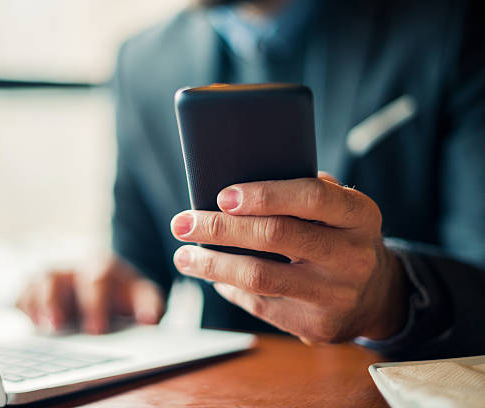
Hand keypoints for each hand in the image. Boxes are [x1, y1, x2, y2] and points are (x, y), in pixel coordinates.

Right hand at [16, 254, 164, 333]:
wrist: (105, 280)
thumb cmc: (124, 293)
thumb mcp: (142, 295)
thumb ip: (150, 305)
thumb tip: (150, 319)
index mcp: (102, 266)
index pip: (98, 279)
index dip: (95, 304)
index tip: (96, 330)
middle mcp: (73, 268)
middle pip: (60, 278)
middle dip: (58, 303)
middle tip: (59, 328)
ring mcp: (52, 276)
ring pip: (38, 282)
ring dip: (39, 304)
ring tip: (44, 328)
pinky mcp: (34, 289)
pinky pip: (22, 295)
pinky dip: (24, 309)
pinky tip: (30, 328)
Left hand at [170, 173, 407, 343]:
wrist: (376, 295)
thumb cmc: (339, 237)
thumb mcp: (337, 210)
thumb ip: (300, 194)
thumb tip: (233, 192)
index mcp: (359, 215)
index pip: (311, 198)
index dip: (264, 195)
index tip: (221, 196)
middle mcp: (352, 256)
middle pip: (275, 236)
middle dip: (219, 228)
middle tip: (181, 223)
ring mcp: (335, 296)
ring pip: (259, 277)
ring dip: (212, 265)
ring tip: (183, 257)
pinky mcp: (316, 326)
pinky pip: (259, 305)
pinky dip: (228, 288)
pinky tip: (213, 276)